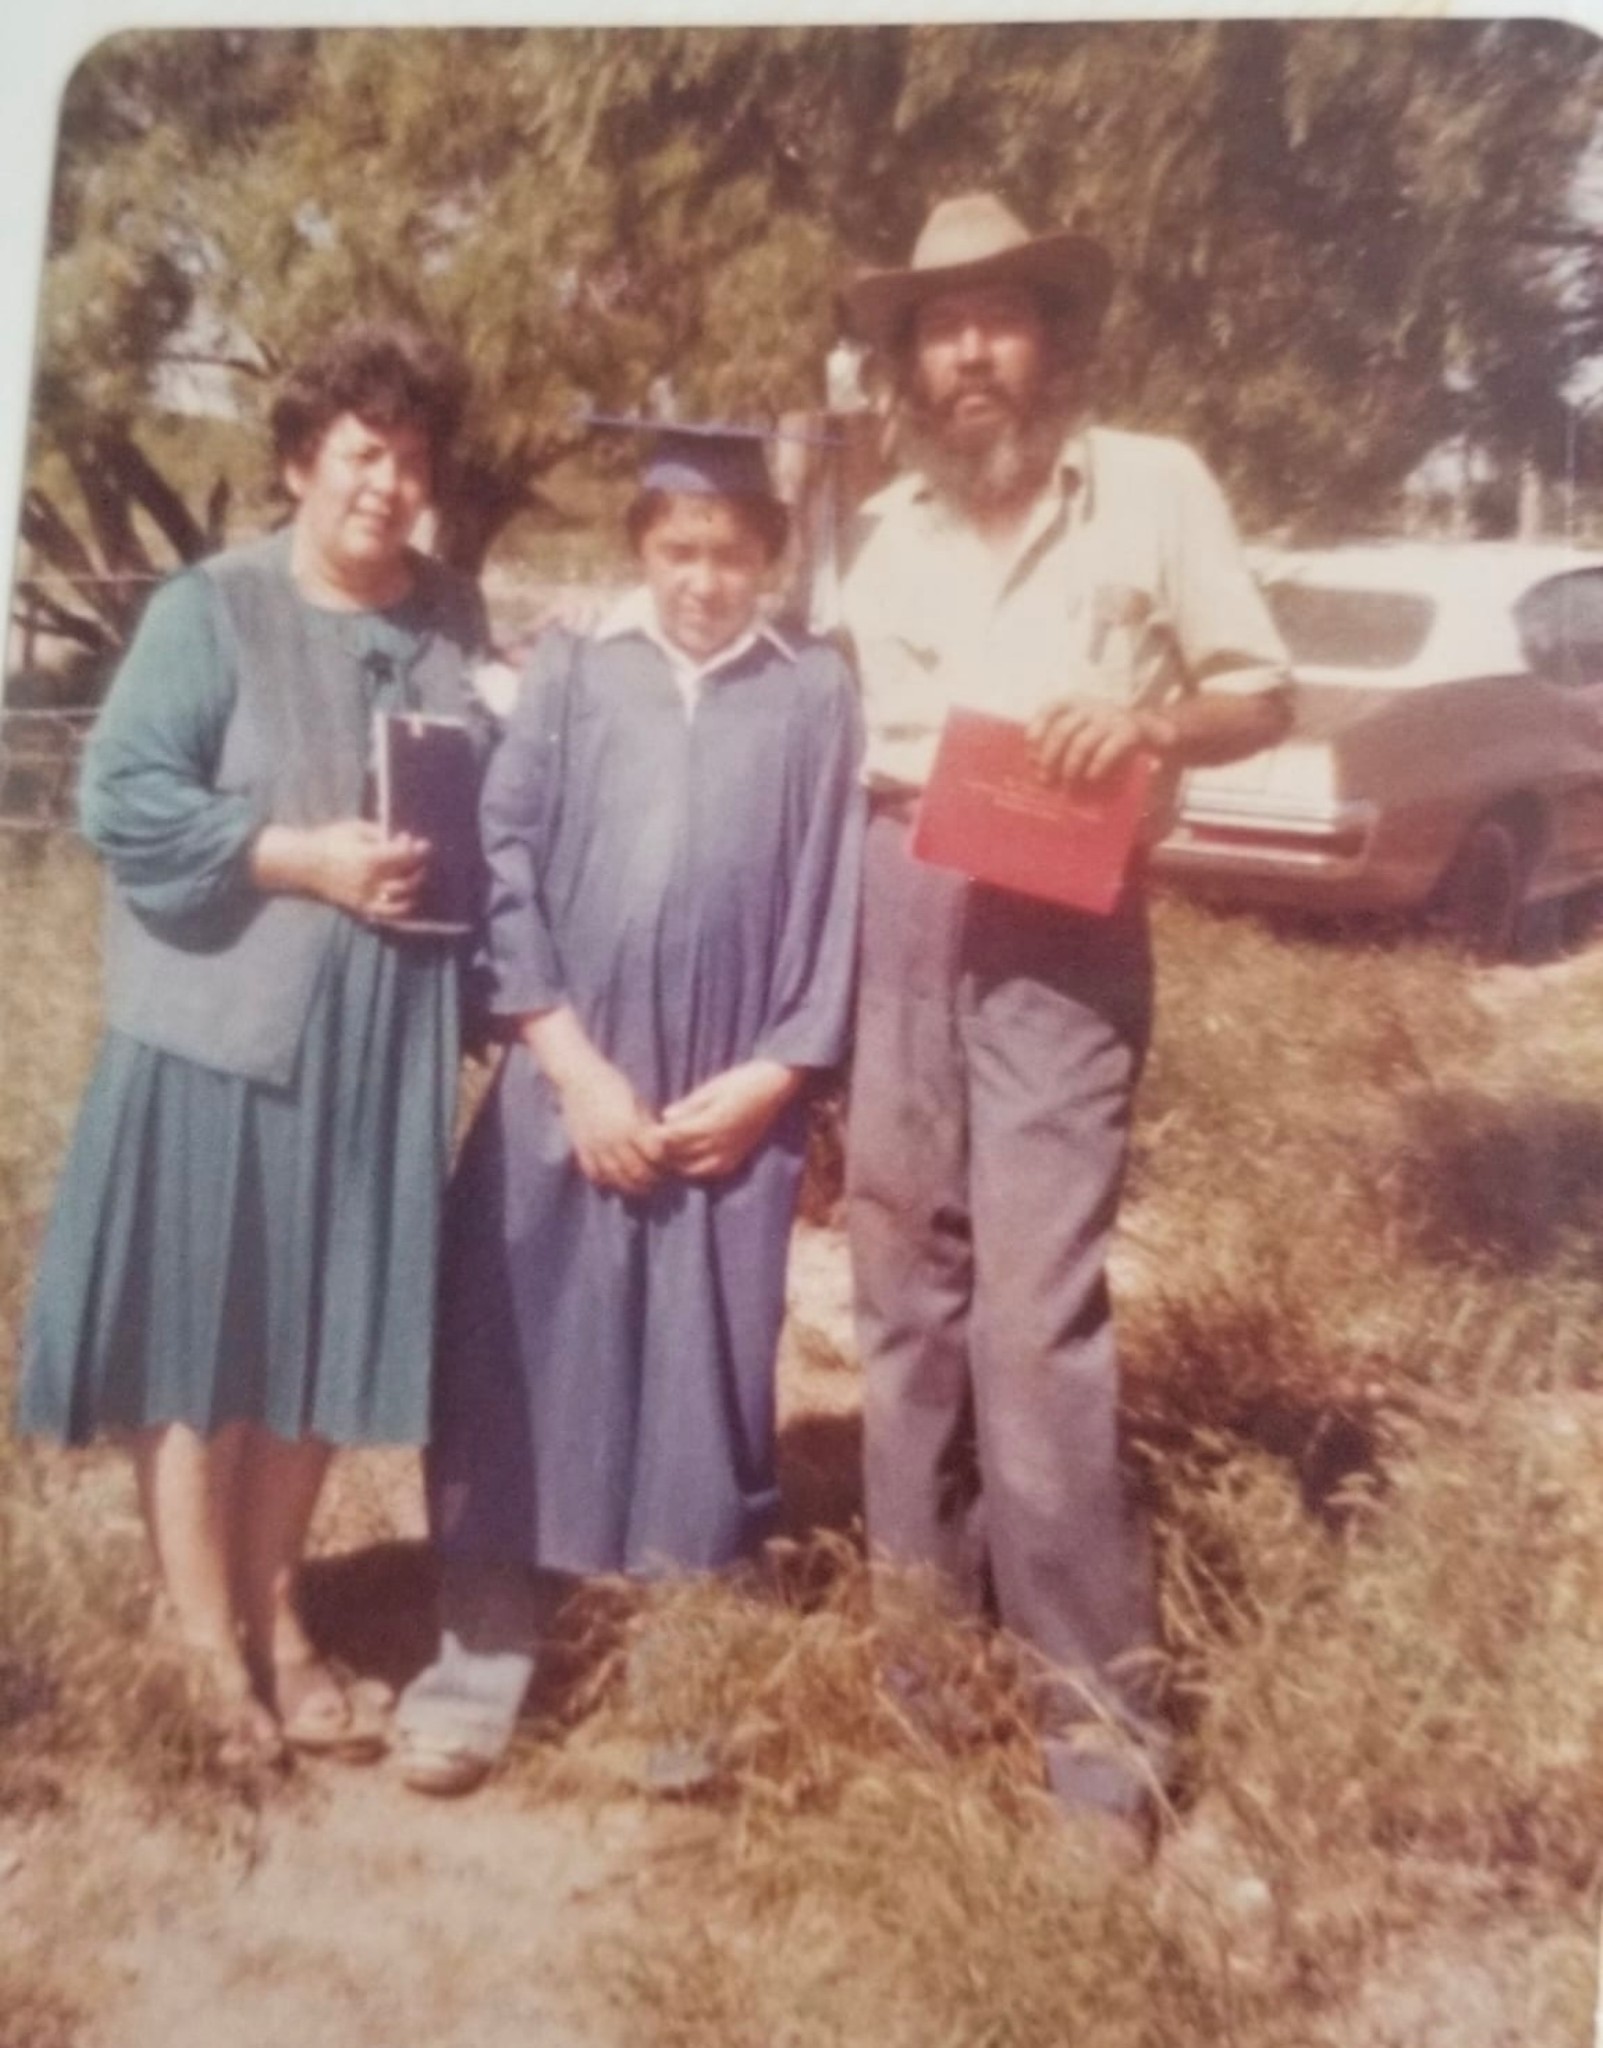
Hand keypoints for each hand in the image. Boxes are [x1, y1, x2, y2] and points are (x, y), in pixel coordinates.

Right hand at [314, 819, 430, 920]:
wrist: (304, 862)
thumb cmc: (329, 840)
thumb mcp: (356, 828)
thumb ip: (381, 833)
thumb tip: (404, 839)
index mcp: (370, 858)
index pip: (404, 856)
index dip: (417, 850)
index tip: (423, 844)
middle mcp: (371, 880)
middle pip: (406, 877)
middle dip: (418, 867)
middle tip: (420, 859)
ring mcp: (366, 896)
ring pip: (400, 897)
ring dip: (413, 886)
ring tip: (415, 877)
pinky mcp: (360, 906)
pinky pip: (386, 913)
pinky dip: (400, 909)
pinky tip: (408, 901)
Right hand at [548, 1050, 665, 1194]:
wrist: (578, 1078)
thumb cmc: (613, 1085)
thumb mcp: (637, 1102)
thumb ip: (648, 1125)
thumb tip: (662, 1144)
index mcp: (631, 1127)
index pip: (655, 1156)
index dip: (666, 1163)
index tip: (672, 1165)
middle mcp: (613, 1141)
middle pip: (638, 1173)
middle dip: (652, 1180)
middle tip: (660, 1181)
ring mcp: (596, 1148)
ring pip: (617, 1180)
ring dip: (632, 1188)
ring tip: (642, 1188)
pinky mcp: (582, 1150)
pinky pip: (595, 1175)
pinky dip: (607, 1184)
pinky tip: (616, 1184)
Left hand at [660, 1060, 801, 1180]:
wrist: (773, 1088)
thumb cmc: (741, 1081)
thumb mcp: (712, 1088)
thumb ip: (689, 1106)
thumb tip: (665, 1116)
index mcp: (710, 1124)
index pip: (673, 1138)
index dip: (656, 1136)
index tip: (645, 1131)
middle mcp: (718, 1144)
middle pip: (679, 1156)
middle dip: (662, 1152)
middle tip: (650, 1145)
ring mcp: (729, 1154)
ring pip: (692, 1169)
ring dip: (677, 1164)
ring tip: (667, 1153)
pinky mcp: (737, 1158)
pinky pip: (710, 1172)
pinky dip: (695, 1170)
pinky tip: (688, 1161)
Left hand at [1026, 699, 1165, 789]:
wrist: (1154, 729)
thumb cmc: (1108, 734)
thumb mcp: (1085, 729)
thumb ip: (1061, 738)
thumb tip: (1032, 759)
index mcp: (1079, 703)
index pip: (1054, 707)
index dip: (1039, 724)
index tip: (1030, 744)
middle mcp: (1093, 707)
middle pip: (1063, 729)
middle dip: (1050, 755)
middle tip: (1045, 778)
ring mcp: (1111, 719)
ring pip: (1082, 742)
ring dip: (1070, 765)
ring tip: (1067, 782)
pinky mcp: (1128, 732)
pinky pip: (1108, 749)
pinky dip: (1097, 764)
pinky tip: (1091, 777)